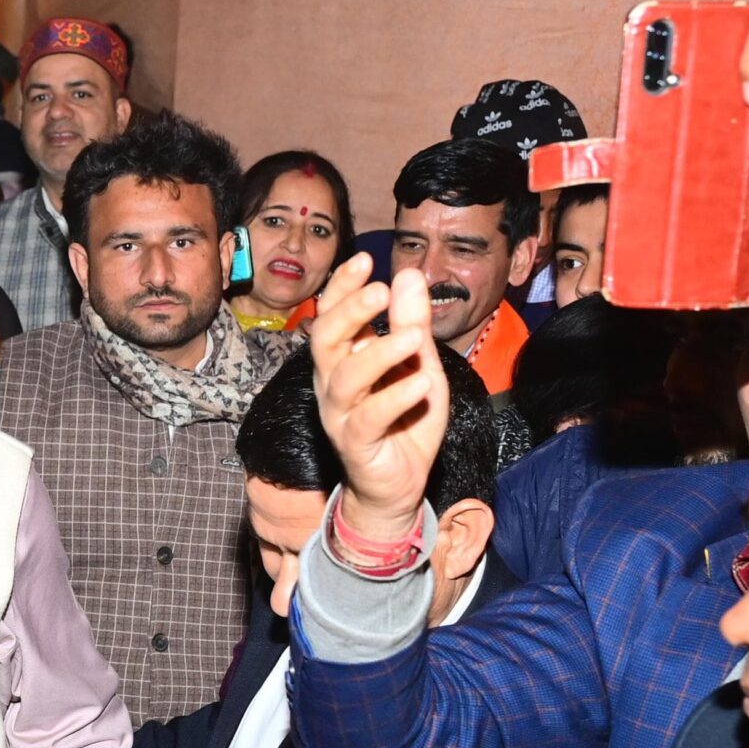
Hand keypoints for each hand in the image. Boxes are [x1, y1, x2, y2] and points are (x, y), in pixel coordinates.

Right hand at [307, 251, 446, 543]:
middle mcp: (332, 383)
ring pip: (345, 378)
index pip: (332, 315)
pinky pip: (369, 418)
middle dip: (349, 313)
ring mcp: (340, 415)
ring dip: (379, 353)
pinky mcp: (355, 444)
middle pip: (325, 341)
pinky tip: (424, 382)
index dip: (343, 288)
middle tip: (380, 292)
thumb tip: (408, 274)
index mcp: (343, 359)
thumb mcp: (419, 364)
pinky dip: (397, 397)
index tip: (365, 261)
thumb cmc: (404, 422)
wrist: (398, 486)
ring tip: (415, 338)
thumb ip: (413, 323)